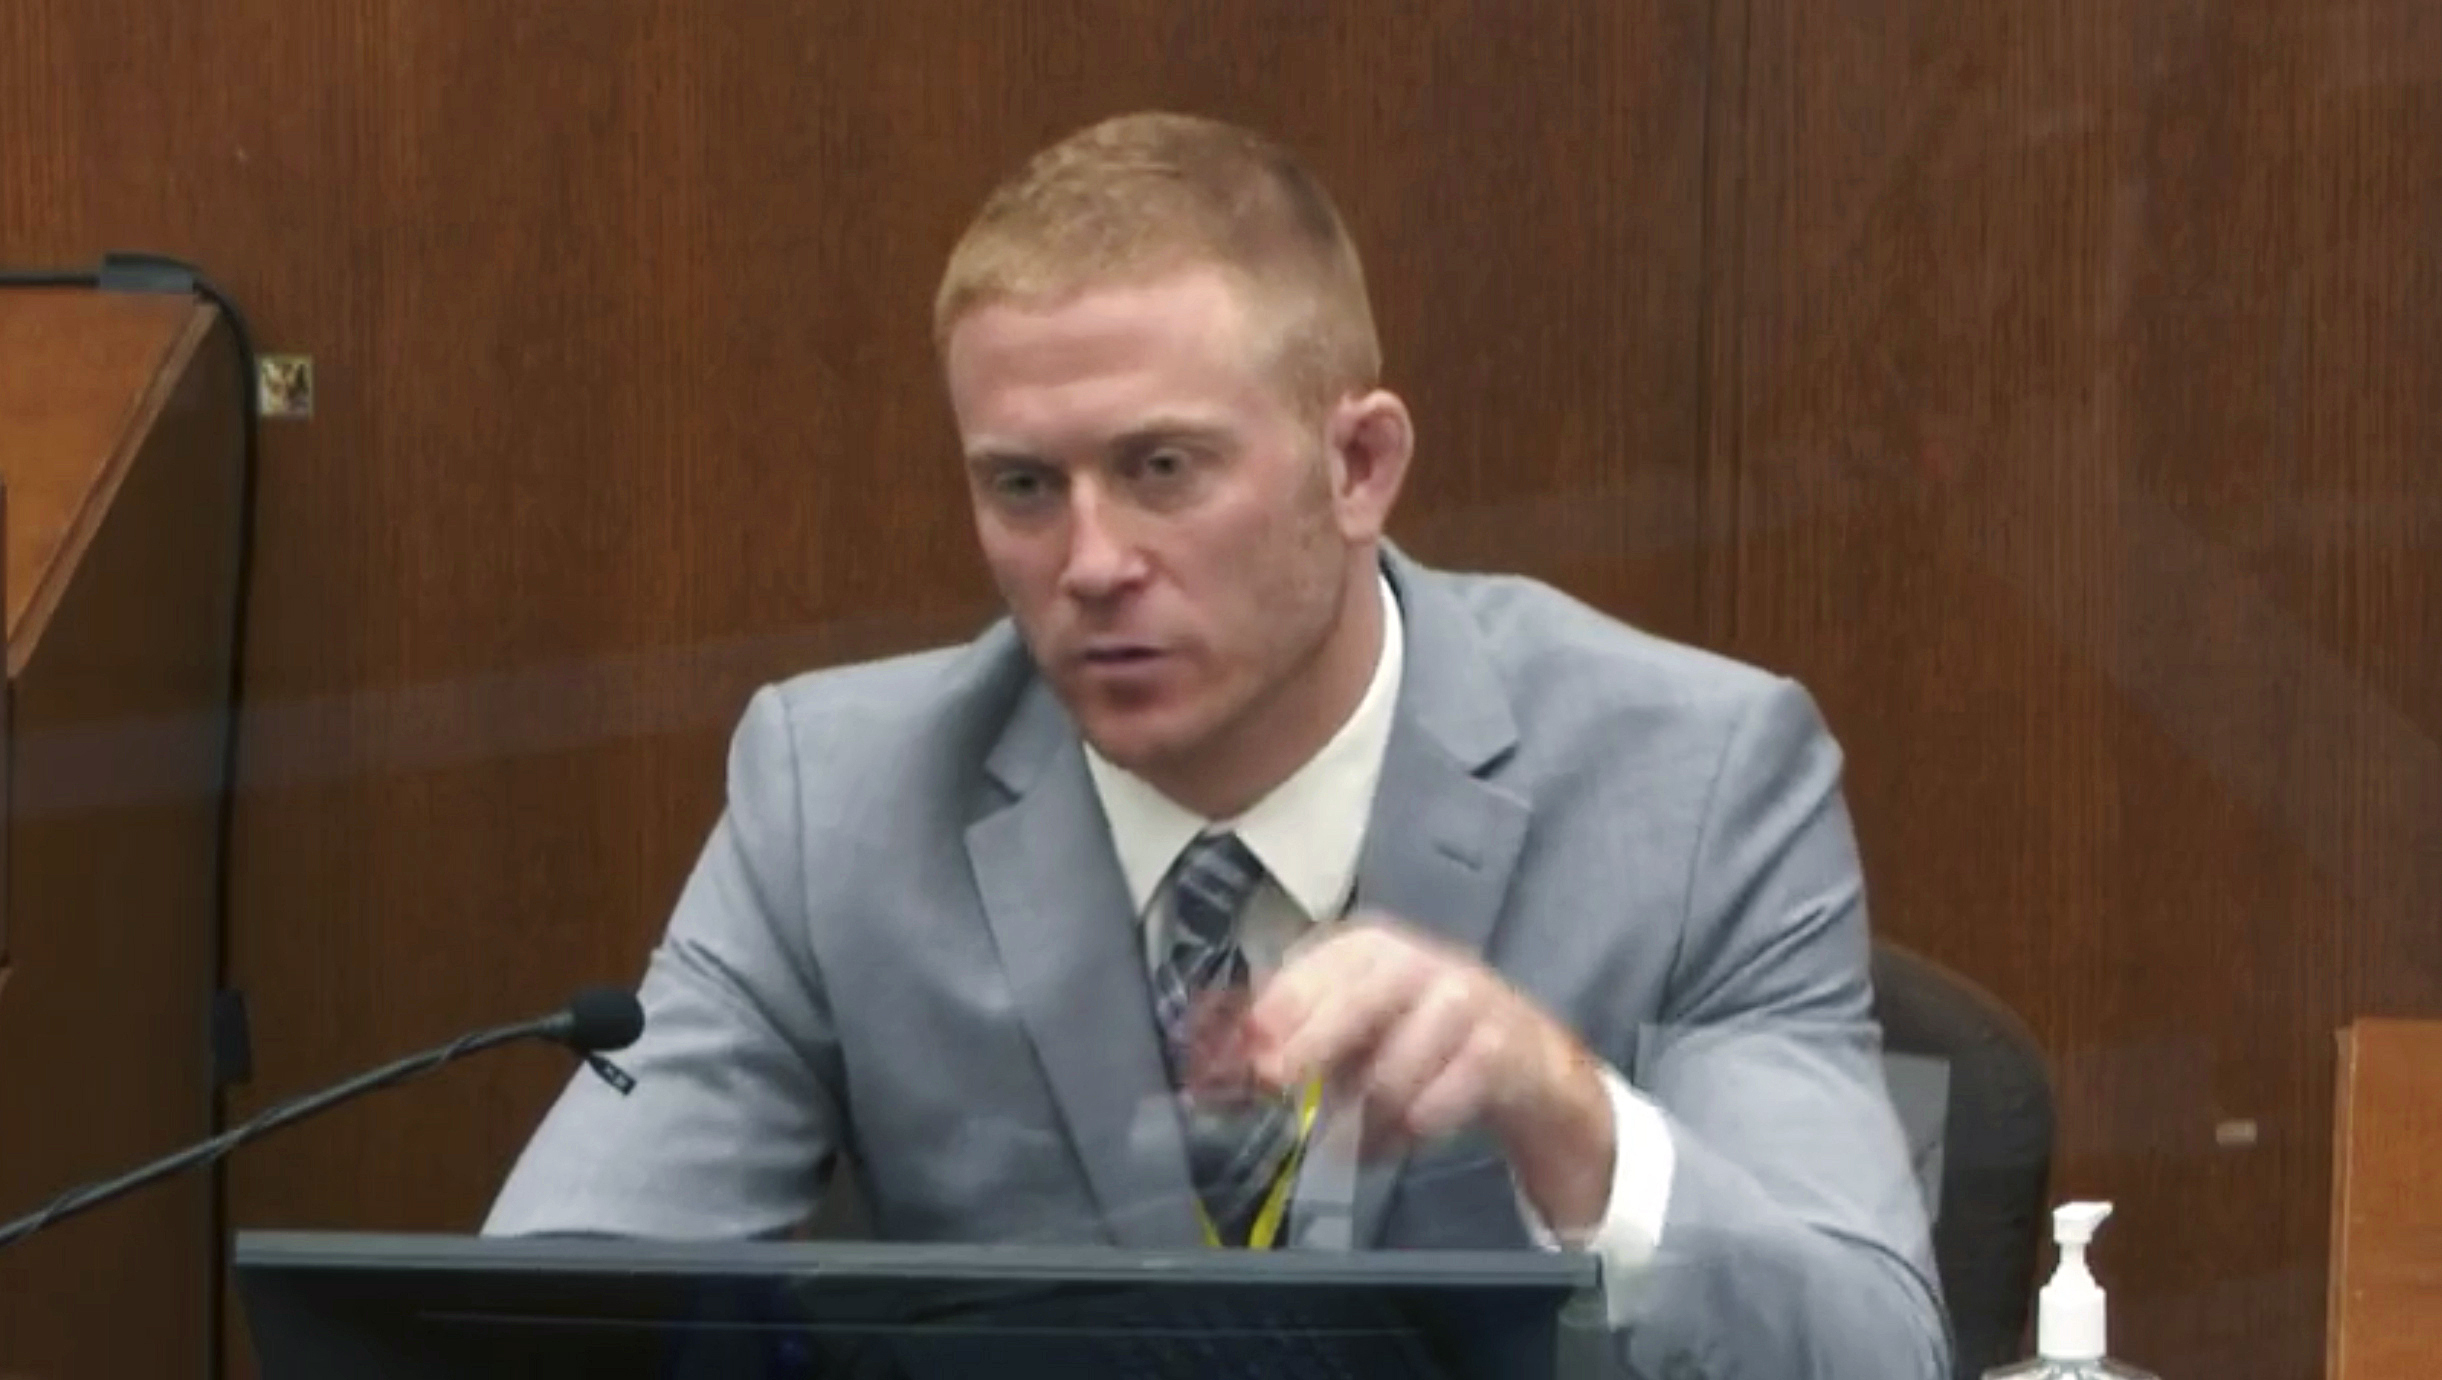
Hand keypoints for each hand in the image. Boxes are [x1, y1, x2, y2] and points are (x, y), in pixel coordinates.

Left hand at [1240, 916, 1616, 1229]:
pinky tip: (1403, 1136)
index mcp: (1370, 948)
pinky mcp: (1501, 1049)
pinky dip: (1411, 1131)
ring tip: (1364, 1131)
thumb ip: (1288, 1037)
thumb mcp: (1352, 1026)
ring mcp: (1465, 1001)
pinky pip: (1437, 1103)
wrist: (1525, 1061)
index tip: (1248, 1045)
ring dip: (1369, 1112)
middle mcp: (1419, 961)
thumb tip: (1218, 1058)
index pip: (1318, 966)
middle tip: (1277, 1081)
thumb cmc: (1416, 1039)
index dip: (1279, 1006)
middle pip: (1360, 999)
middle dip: (1313, 1043)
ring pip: (1396, 1067)